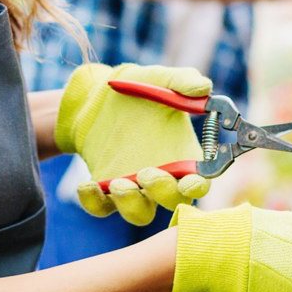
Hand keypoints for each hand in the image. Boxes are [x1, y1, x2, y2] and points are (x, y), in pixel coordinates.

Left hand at [54, 63, 210, 225]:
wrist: (99, 96)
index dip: (199, 185)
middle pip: (174, 201)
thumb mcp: (161, 78)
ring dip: (131, 204)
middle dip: (163, 193)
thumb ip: (183, 81)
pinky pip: (102, 208)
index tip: (190, 180)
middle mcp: (163, 175)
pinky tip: (86, 185)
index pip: (200, 180)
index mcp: (184, 154)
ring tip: (116, 183)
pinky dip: (94, 203)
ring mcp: (135, 186)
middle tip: (146, 173)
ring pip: (140, 213)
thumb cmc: (140, 87)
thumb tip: (205, 88)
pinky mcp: (105, 189)